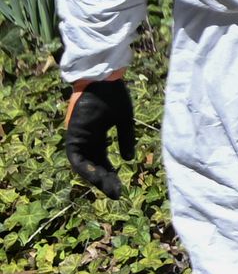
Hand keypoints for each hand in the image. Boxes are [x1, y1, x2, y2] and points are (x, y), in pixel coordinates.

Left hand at [59, 77, 133, 197]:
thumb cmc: (114, 96)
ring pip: (83, 165)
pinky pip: (77, 158)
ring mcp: (77, 137)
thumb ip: (125, 140)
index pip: (102, 159)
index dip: (110, 173)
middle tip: (117, 194)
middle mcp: (85, 138)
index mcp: (96, 134)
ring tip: (110, 189)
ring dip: (96, 179)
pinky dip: (86, 169)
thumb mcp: (124, 122)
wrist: (102, 79)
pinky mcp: (72, 135)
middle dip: (105, 180)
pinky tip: (99, 178)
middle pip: (93, 165)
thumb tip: (129, 160)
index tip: (121, 186)